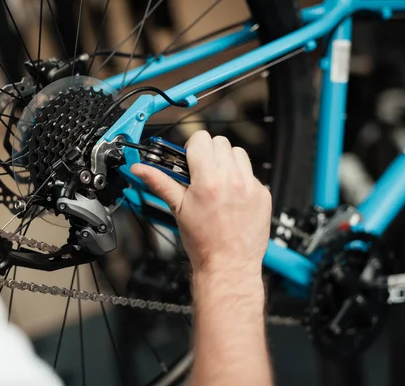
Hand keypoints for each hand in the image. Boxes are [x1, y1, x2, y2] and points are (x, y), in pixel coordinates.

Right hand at [131, 132, 271, 275]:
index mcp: (208, 180)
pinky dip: (241, 179)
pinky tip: (232, 196)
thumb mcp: (178, 209)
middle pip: (220, 142)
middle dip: (209, 154)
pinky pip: (251, 173)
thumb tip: (140, 169)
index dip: (192, 147)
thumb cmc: (203, 242)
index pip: (201, 139)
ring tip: (218, 183)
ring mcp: (251, 186)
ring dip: (227, 162)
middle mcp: (232, 180)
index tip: (189, 160)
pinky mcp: (264, 194)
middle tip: (202, 173)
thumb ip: (159, 182)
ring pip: (239, 153)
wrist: (229, 265)